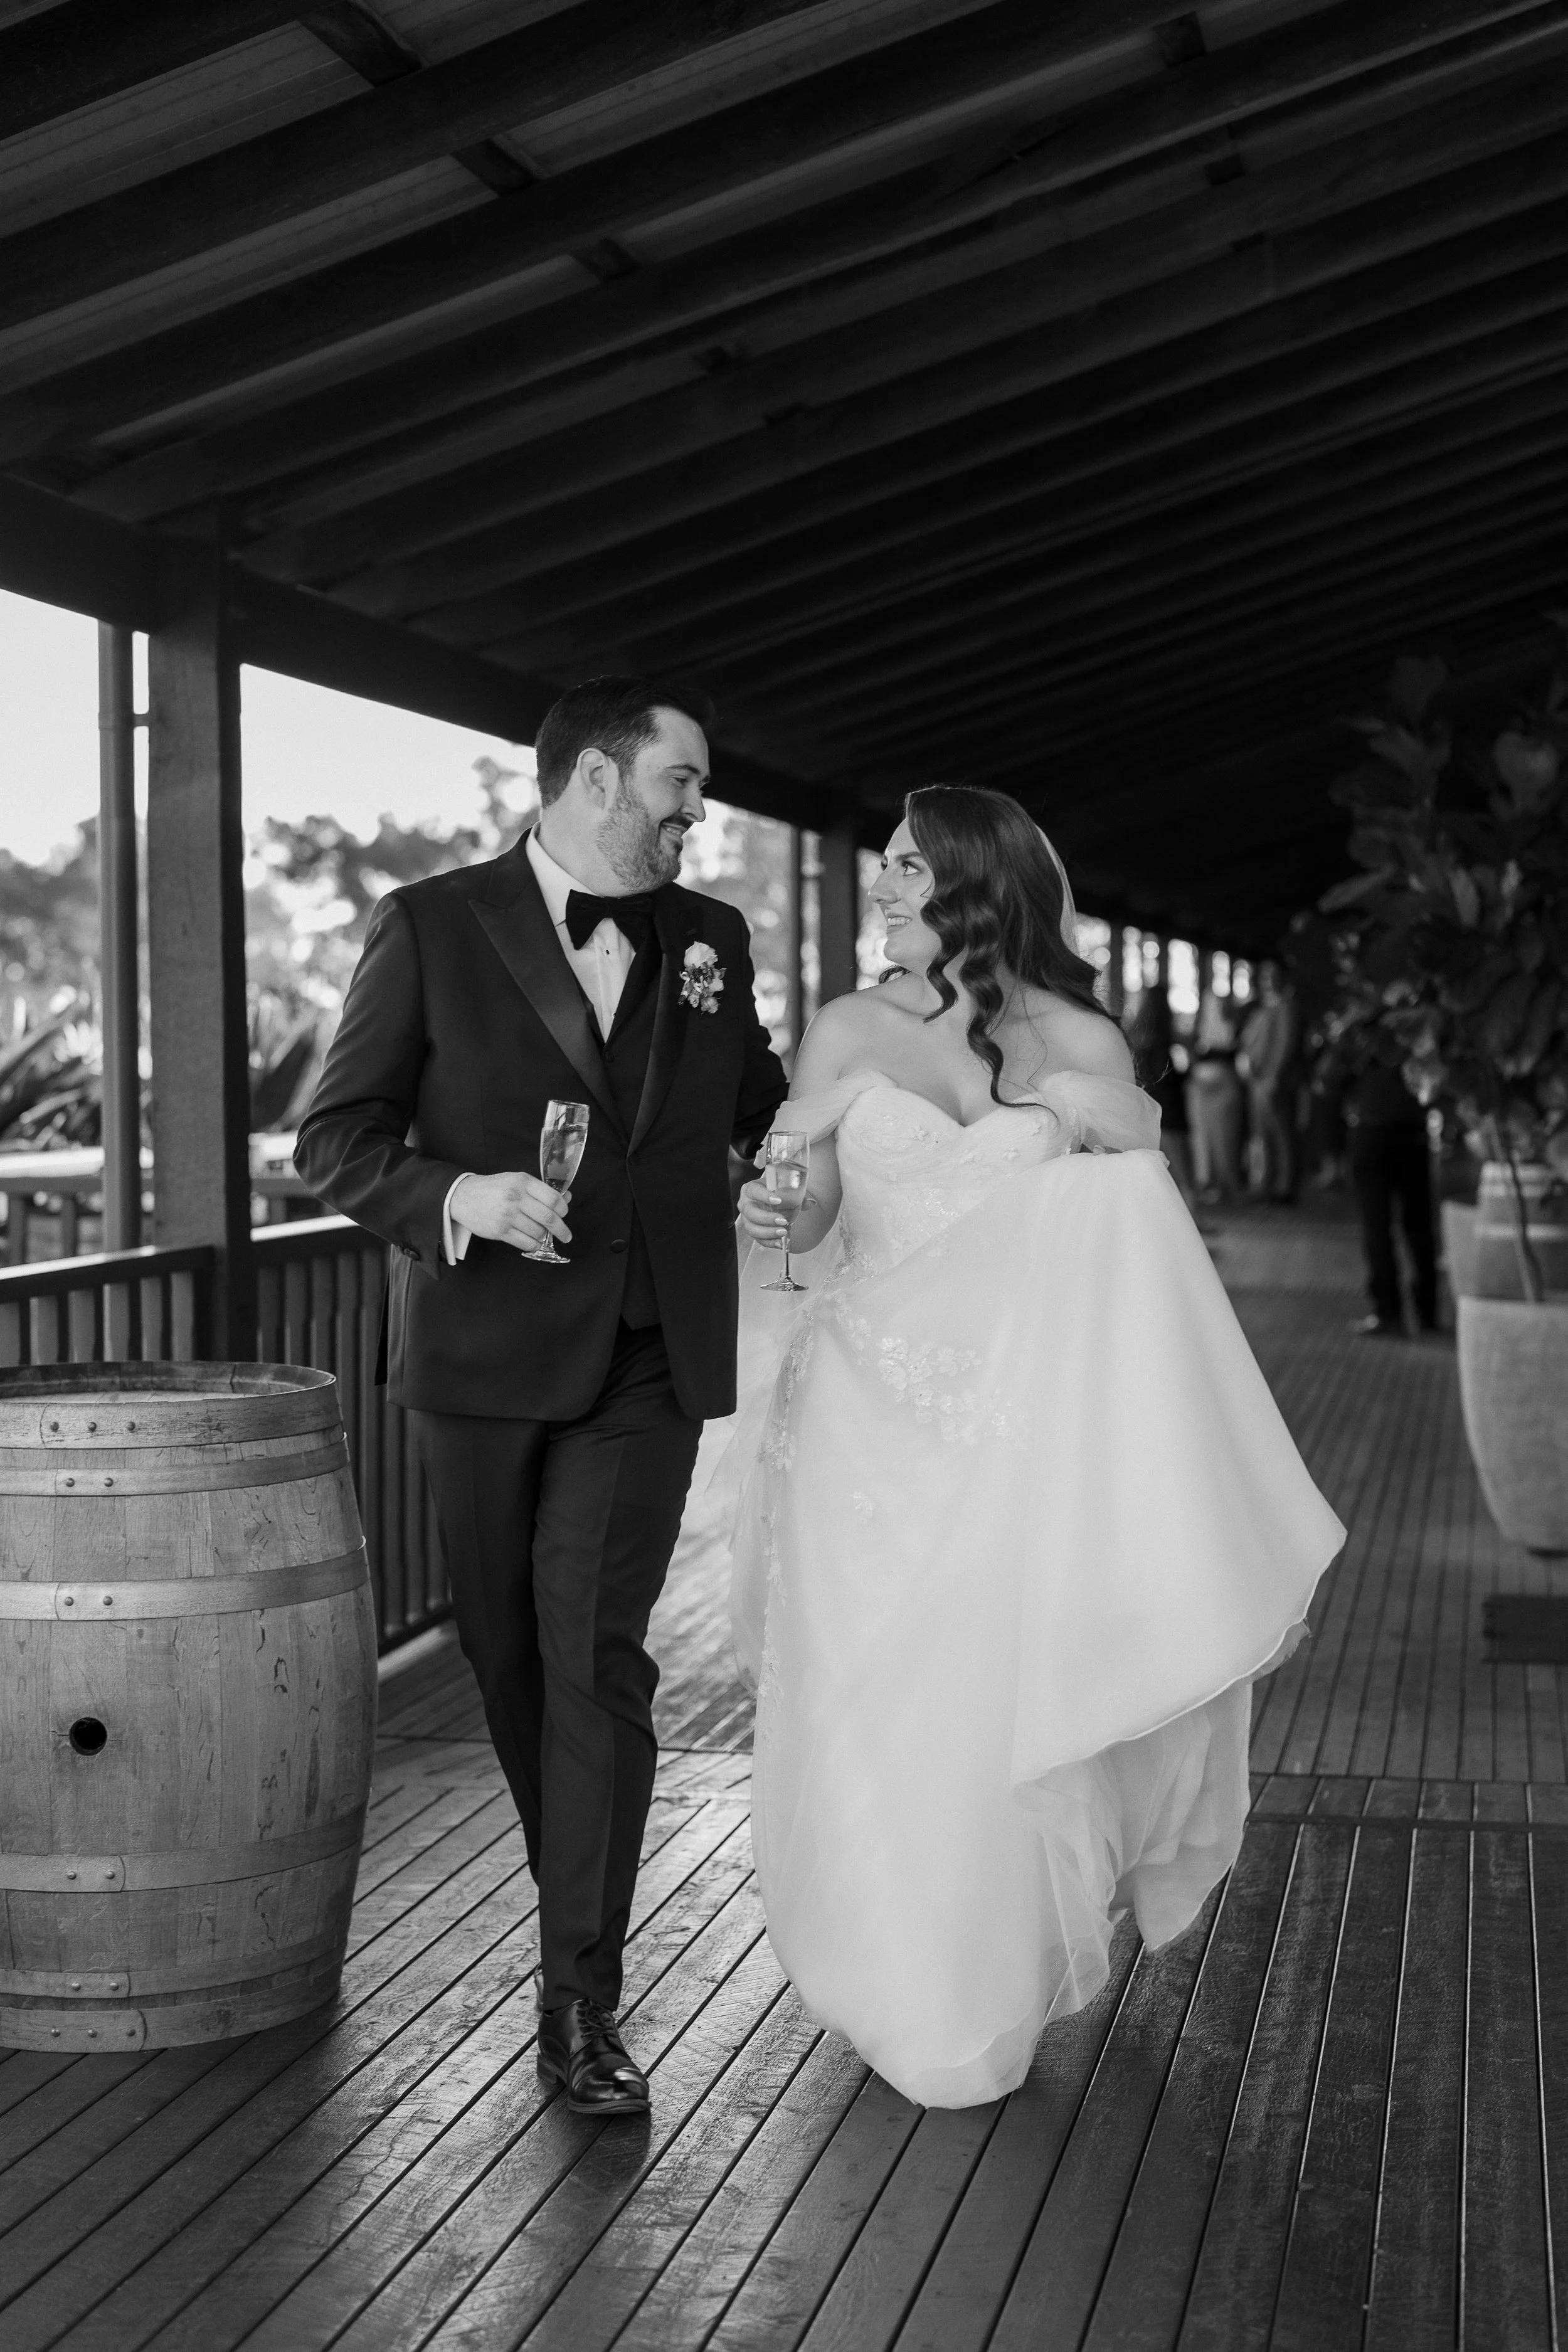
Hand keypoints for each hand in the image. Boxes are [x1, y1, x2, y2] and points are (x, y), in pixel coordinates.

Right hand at [451, 1170, 570, 1252]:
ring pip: (539, 1233)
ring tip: (542, 1235)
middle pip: (549, 1218)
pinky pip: (526, 1244)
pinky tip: (534, 1242)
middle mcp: (516, 1198)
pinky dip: (534, 1245)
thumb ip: (541, 1189)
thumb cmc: (493, 1188)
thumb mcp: (517, 1180)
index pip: (553, 1198)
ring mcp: (507, 1215)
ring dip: (544, 1237)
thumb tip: (567, 1198)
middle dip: (561, 1229)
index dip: (563, 1209)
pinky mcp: (500, 1231)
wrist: (463, 1196)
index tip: (564, 1214)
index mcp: (523, 1182)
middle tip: (566, 1235)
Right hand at [738, 1177, 791, 1245]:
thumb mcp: (785, 1191)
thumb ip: (797, 1195)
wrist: (775, 1202)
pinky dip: (769, 1242)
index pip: (753, 1190)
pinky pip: (757, 1239)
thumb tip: (811, 1202)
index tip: (778, 1200)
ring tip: (783, 1232)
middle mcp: (746, 1203)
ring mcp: (747, 1219)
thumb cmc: (777, 1194)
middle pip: (750, 1212)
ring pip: (751, 1228)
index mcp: (751, 1189)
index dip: (764, 1196)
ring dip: (768, 1232)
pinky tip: (779, 1242)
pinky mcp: (751, 1230)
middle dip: (767, 1218)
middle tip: (783, 1220)